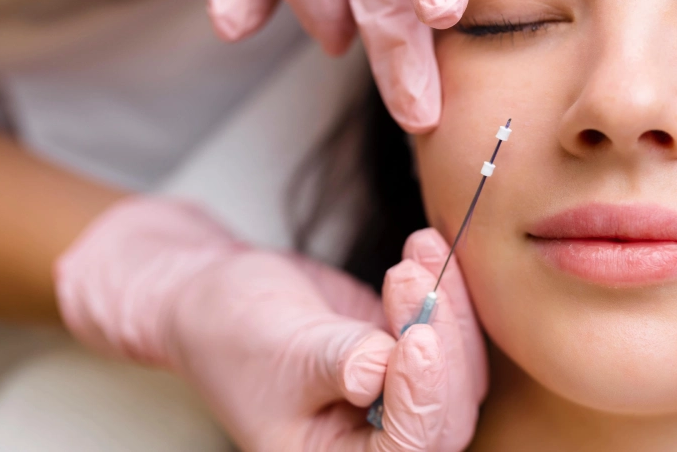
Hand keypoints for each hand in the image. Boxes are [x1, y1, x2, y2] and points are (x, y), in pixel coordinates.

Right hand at [56, 198, 485, 450]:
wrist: (220, 300)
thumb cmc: (233, 335)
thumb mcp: (279, 350)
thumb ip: (336, 360)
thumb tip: (381, 366)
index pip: (405, 446)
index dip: (421, 398)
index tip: (417, 339)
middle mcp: (375, 441)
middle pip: (445, 411)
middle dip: (441, 341)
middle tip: (411, 279)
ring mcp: (399, 399)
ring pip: (457, 370)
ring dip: (445, 306)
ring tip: (419, 250)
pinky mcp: (410, 359)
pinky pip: (448, 332)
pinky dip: (443, 289)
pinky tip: (426, 245)